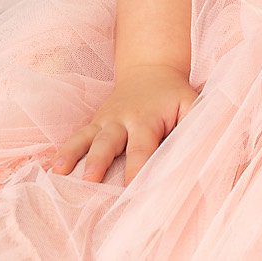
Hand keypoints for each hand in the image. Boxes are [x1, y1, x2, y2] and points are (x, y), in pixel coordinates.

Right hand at [49, 63, 198, 186]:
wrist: (150, 71)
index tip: (136, 190)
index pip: (143, 148)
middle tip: (91, 180)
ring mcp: (104, 121)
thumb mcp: (192, 104)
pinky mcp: (93, 124)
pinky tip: (50, 169)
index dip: (140, 169)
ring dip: (73, 154)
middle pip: (109, 142)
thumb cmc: (175, 97)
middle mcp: (122, 119)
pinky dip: (62, 152)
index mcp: (147, 118)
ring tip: (60, 172)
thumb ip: (200, 126)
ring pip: (86, 138)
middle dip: (99, 161)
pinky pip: (75, 137)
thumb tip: (210, 154)